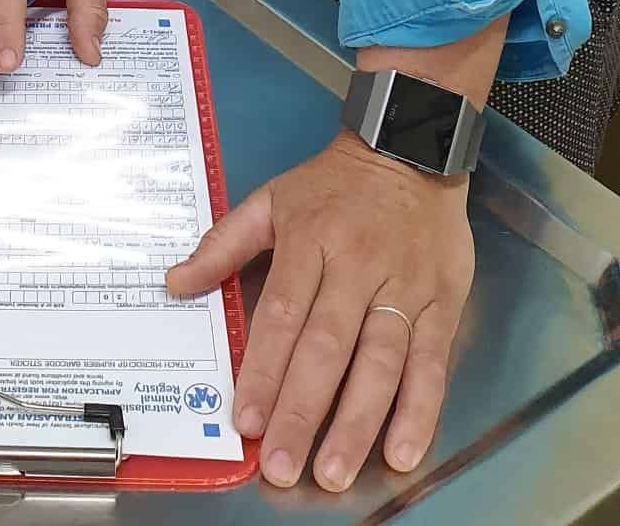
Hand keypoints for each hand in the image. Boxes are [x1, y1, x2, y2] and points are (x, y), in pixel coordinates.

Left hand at [166, 130, 473, 490]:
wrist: (411, 150)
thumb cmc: (335, 185)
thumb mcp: (273, 198)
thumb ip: (223, 243)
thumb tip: (176, 282)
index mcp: (310, 238)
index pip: (283, 312)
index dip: (264, 368)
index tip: (246, 418)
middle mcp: (357, 265)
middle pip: (328, 346)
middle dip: (303, 409)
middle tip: (282, 465)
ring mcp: (404, 286)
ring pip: (381, 362)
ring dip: (357, 422)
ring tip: (333, 471)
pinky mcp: (443, 302)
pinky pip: (432, 363)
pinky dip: (420, 410)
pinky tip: (402, 450)